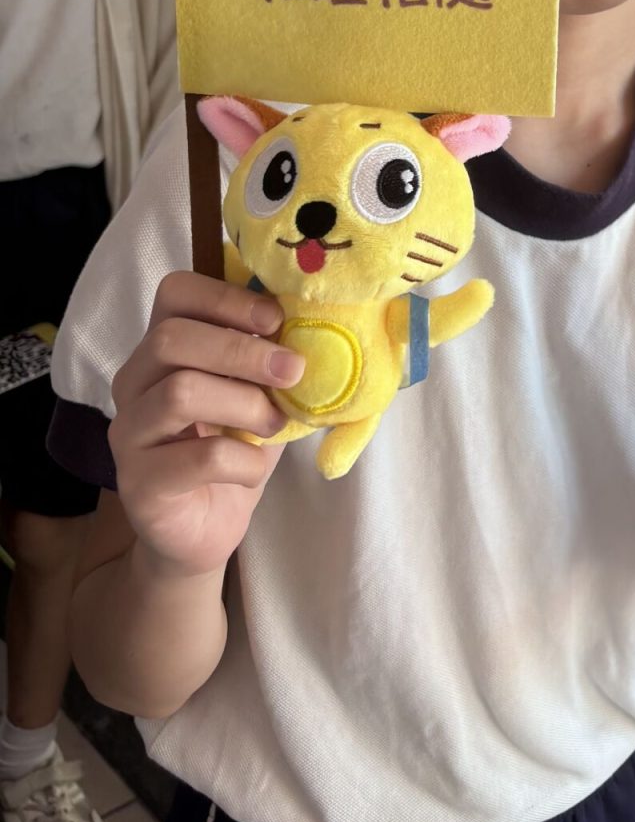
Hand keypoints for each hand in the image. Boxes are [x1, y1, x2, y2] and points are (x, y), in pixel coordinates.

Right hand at [109, 273, 303, 579]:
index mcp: (162, 348)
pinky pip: (198, 457)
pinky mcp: (139, 482)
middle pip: (173, 339)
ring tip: (275, 423)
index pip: (175, 292)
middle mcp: (134, 383)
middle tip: (293, 370)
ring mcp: (129, 433)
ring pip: (180, 392)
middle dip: (243, 350)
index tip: (276, 320)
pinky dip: (243, 460)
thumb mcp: (258, 392)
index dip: (227, 297)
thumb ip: (273, 358)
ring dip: (246, 404)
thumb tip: (318, 324)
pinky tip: (253, 468)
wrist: (204, 528)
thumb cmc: (233, 447)